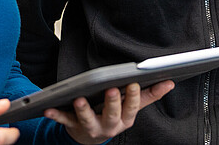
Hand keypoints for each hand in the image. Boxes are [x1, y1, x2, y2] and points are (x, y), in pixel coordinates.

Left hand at [44, 80, 174, 144]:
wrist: (91, 138)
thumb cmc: (114, 116)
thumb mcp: (133, 107)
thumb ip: (151, 95)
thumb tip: (170, 82)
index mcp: (125, 119)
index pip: (132, 108)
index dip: (132, 97)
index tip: (133, 83)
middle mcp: (109, 126)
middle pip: (112, 115)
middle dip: (112, 103)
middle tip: (111, 89)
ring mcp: (91, 127)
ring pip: (87, 120)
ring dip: (83, 111)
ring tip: (79, 99)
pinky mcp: (73, 127)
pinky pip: (64, 121)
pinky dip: (56, 115)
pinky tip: (48, 108)